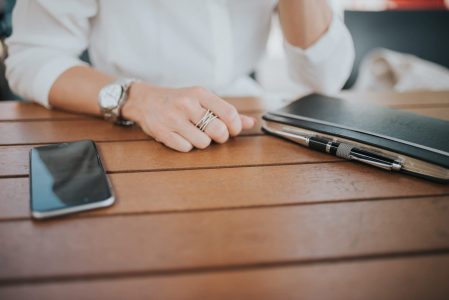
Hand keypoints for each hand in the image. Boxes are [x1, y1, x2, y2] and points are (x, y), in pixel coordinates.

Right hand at [122, 83, 255, 151]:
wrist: (144, 100)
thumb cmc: (178, 100)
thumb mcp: (202, 99)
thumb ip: (226, 112)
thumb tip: (251, 123)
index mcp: (200, 93)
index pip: (229, 112)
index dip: (235, 126)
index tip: (232, 130)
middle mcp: (186, 104)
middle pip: (218, 131)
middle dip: (220, 137)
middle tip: (214, 134)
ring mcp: (173, 118)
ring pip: (203, 142)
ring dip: (202, 142)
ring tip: (194, 133)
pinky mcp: (162, 132)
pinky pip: (186, 148)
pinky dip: (187, 146)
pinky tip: (181, 137)